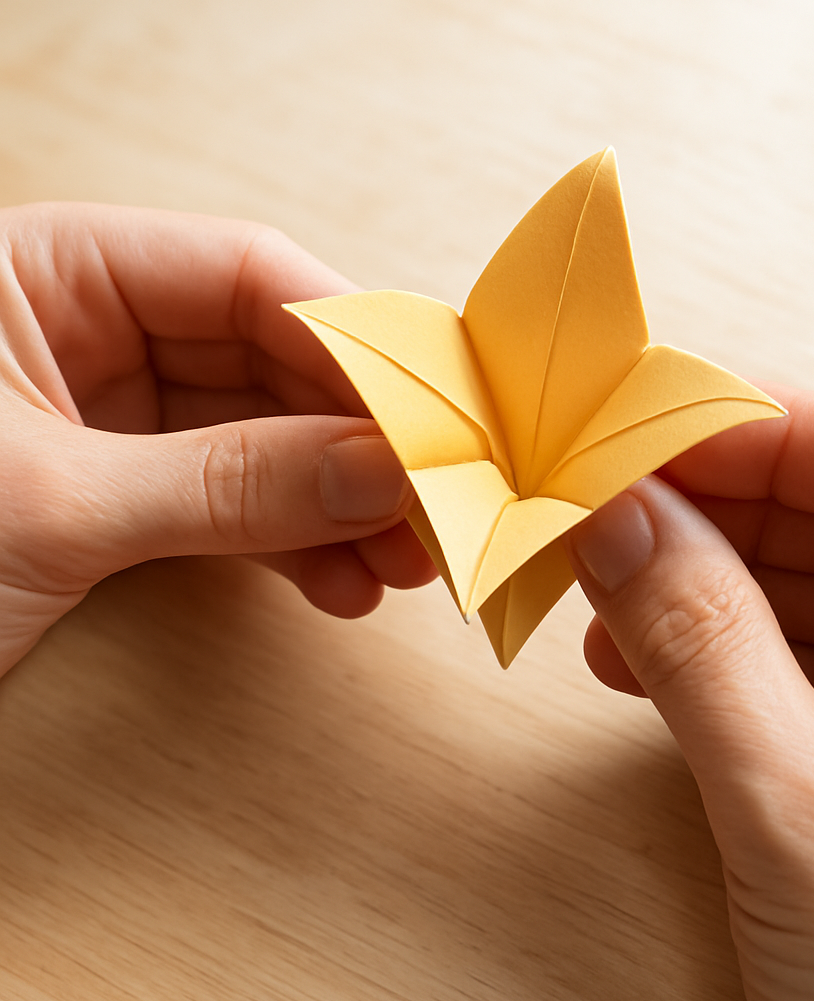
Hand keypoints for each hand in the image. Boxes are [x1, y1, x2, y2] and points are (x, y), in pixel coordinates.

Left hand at [0, 202, 435, 677]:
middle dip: (360, 443)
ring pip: (264, 440)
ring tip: (404, 566)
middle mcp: (89, 331)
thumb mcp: (54, 507)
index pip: (247, 276)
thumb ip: (229, 482)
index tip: (435, 414)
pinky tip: (340, 587)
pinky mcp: (122, 492)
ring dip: (341, 505)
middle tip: (435, 505)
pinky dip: (291, 545)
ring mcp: (112, 416)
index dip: (353, 345)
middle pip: (272, 364)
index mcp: (50, 272)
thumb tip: (383, 469)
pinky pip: (232, 501)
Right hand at [566, 385, 813, 1000]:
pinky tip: (651, 663)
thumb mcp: (803, 816)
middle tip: (607, 516)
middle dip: (723, 515)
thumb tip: (614, 519)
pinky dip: (732, 658)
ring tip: (607, 600)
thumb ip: (700, 647)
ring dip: (712, 588)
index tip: (651, 436)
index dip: (773, 433)